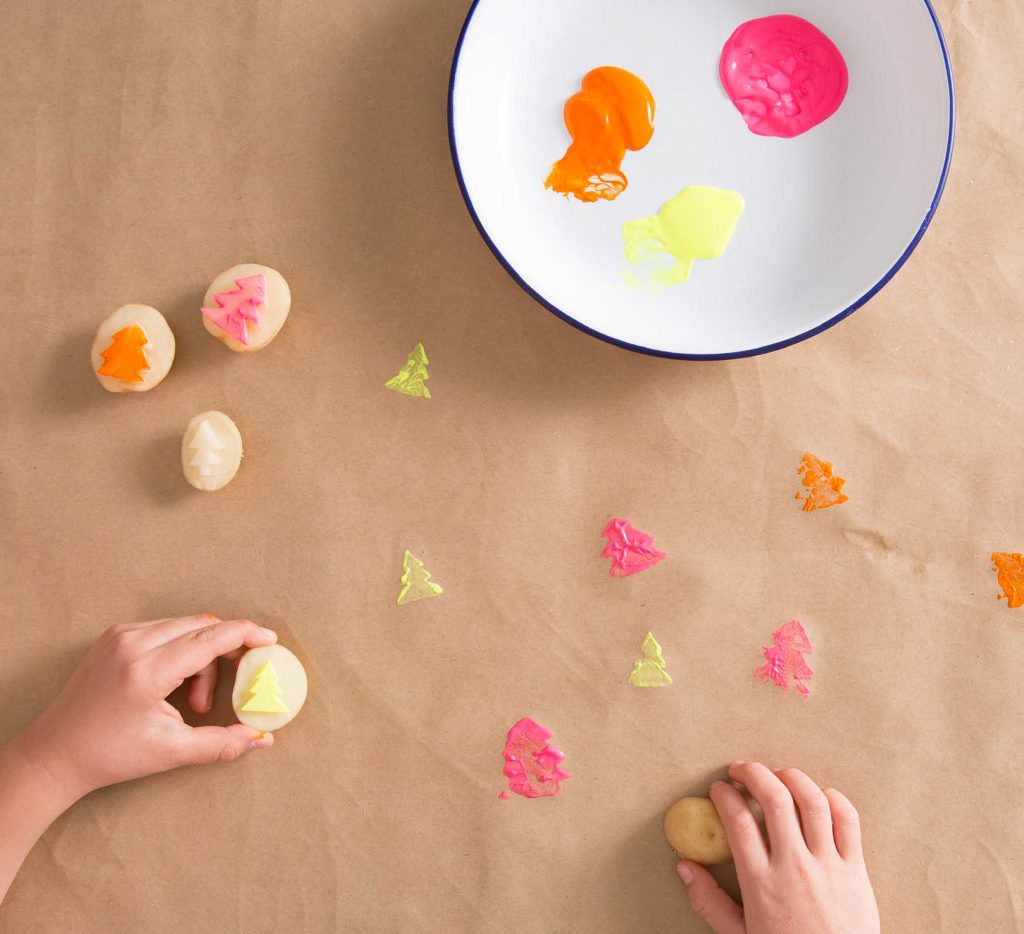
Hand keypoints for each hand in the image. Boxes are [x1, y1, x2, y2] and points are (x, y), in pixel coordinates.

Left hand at [13, 615, 277, 804]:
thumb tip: (263, 738)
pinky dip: (181, 651)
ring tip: (192, 701)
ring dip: (201, 656)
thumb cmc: (110, 755)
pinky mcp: (115, 635)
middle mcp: (133, 643)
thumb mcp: (172, 751)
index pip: (210, 637)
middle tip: (232, 684)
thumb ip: (223, 743)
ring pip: (185, 627)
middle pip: (202, 627)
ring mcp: (120, 635)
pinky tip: (173, 685)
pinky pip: (165, 630)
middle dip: (224, 652)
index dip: (246, 634)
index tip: (270, 641)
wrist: (55, 754)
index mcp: (147, 671)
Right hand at [677, 761, 879, 933]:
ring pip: (812, 801)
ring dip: (791, 777)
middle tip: (741, 769)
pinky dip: (833, 798)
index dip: (724, 795)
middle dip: (753, 773)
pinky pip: (848, 821)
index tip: (718, 789)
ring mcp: (828, 865)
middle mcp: (794, 867)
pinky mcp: (856, 869)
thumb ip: (710, 902)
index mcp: (761, 882)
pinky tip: (818, 795)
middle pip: (774, 799)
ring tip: (777, 774)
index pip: (738, 820)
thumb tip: (685, 867)